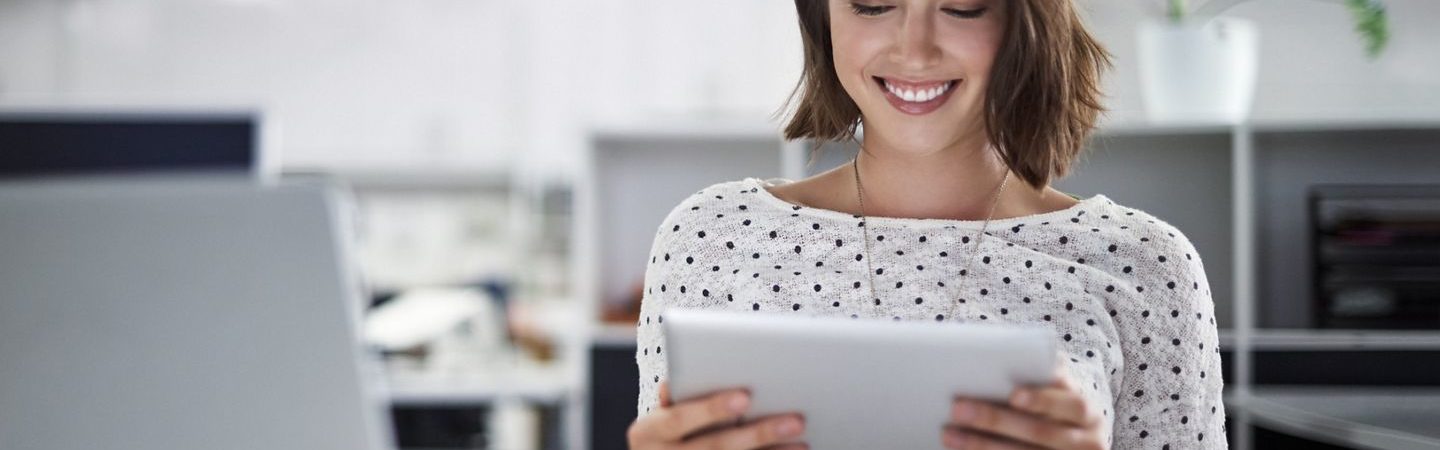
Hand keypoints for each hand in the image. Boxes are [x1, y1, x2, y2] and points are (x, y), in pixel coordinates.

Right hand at [628, 381, 807, 449]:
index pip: (680, 418)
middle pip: (715, 448)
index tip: (746, 397)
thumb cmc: (666, 432)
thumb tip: (678, 382)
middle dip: (757, 434)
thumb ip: (677, 397)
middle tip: (796, 420)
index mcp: (647, 433)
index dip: (711, 408)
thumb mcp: (660, 416)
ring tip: (802, 442)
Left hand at [943, 367, 1105, 449]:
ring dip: (983, 445)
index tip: (1013, 395)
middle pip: (1041, 431)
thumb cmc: (1050, 404)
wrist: (1070, 443)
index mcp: (1086, 411)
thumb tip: (991, 356)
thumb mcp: (1051, 391)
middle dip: (996, 420)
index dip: (1042, 400)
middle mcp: (1087, 440)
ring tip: (949, 434)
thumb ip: (1034, 374)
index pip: (1070, 403)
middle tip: (958, 408)